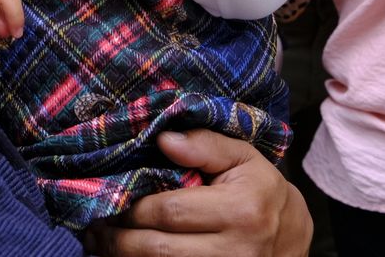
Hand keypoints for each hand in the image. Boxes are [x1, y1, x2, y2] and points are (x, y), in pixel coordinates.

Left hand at [87, 129, 312, 256]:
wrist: (291, 236)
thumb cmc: (260, 190)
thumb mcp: (243, 158)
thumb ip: (205, 144)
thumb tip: (163, 138)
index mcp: (241, 210)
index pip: (169, 212)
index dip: (132, 208)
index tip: (109, 199)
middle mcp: (235, 250)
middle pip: (158, 249)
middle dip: (118, 239)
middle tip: (94, 227)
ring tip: (101, 243)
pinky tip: (126, 256)